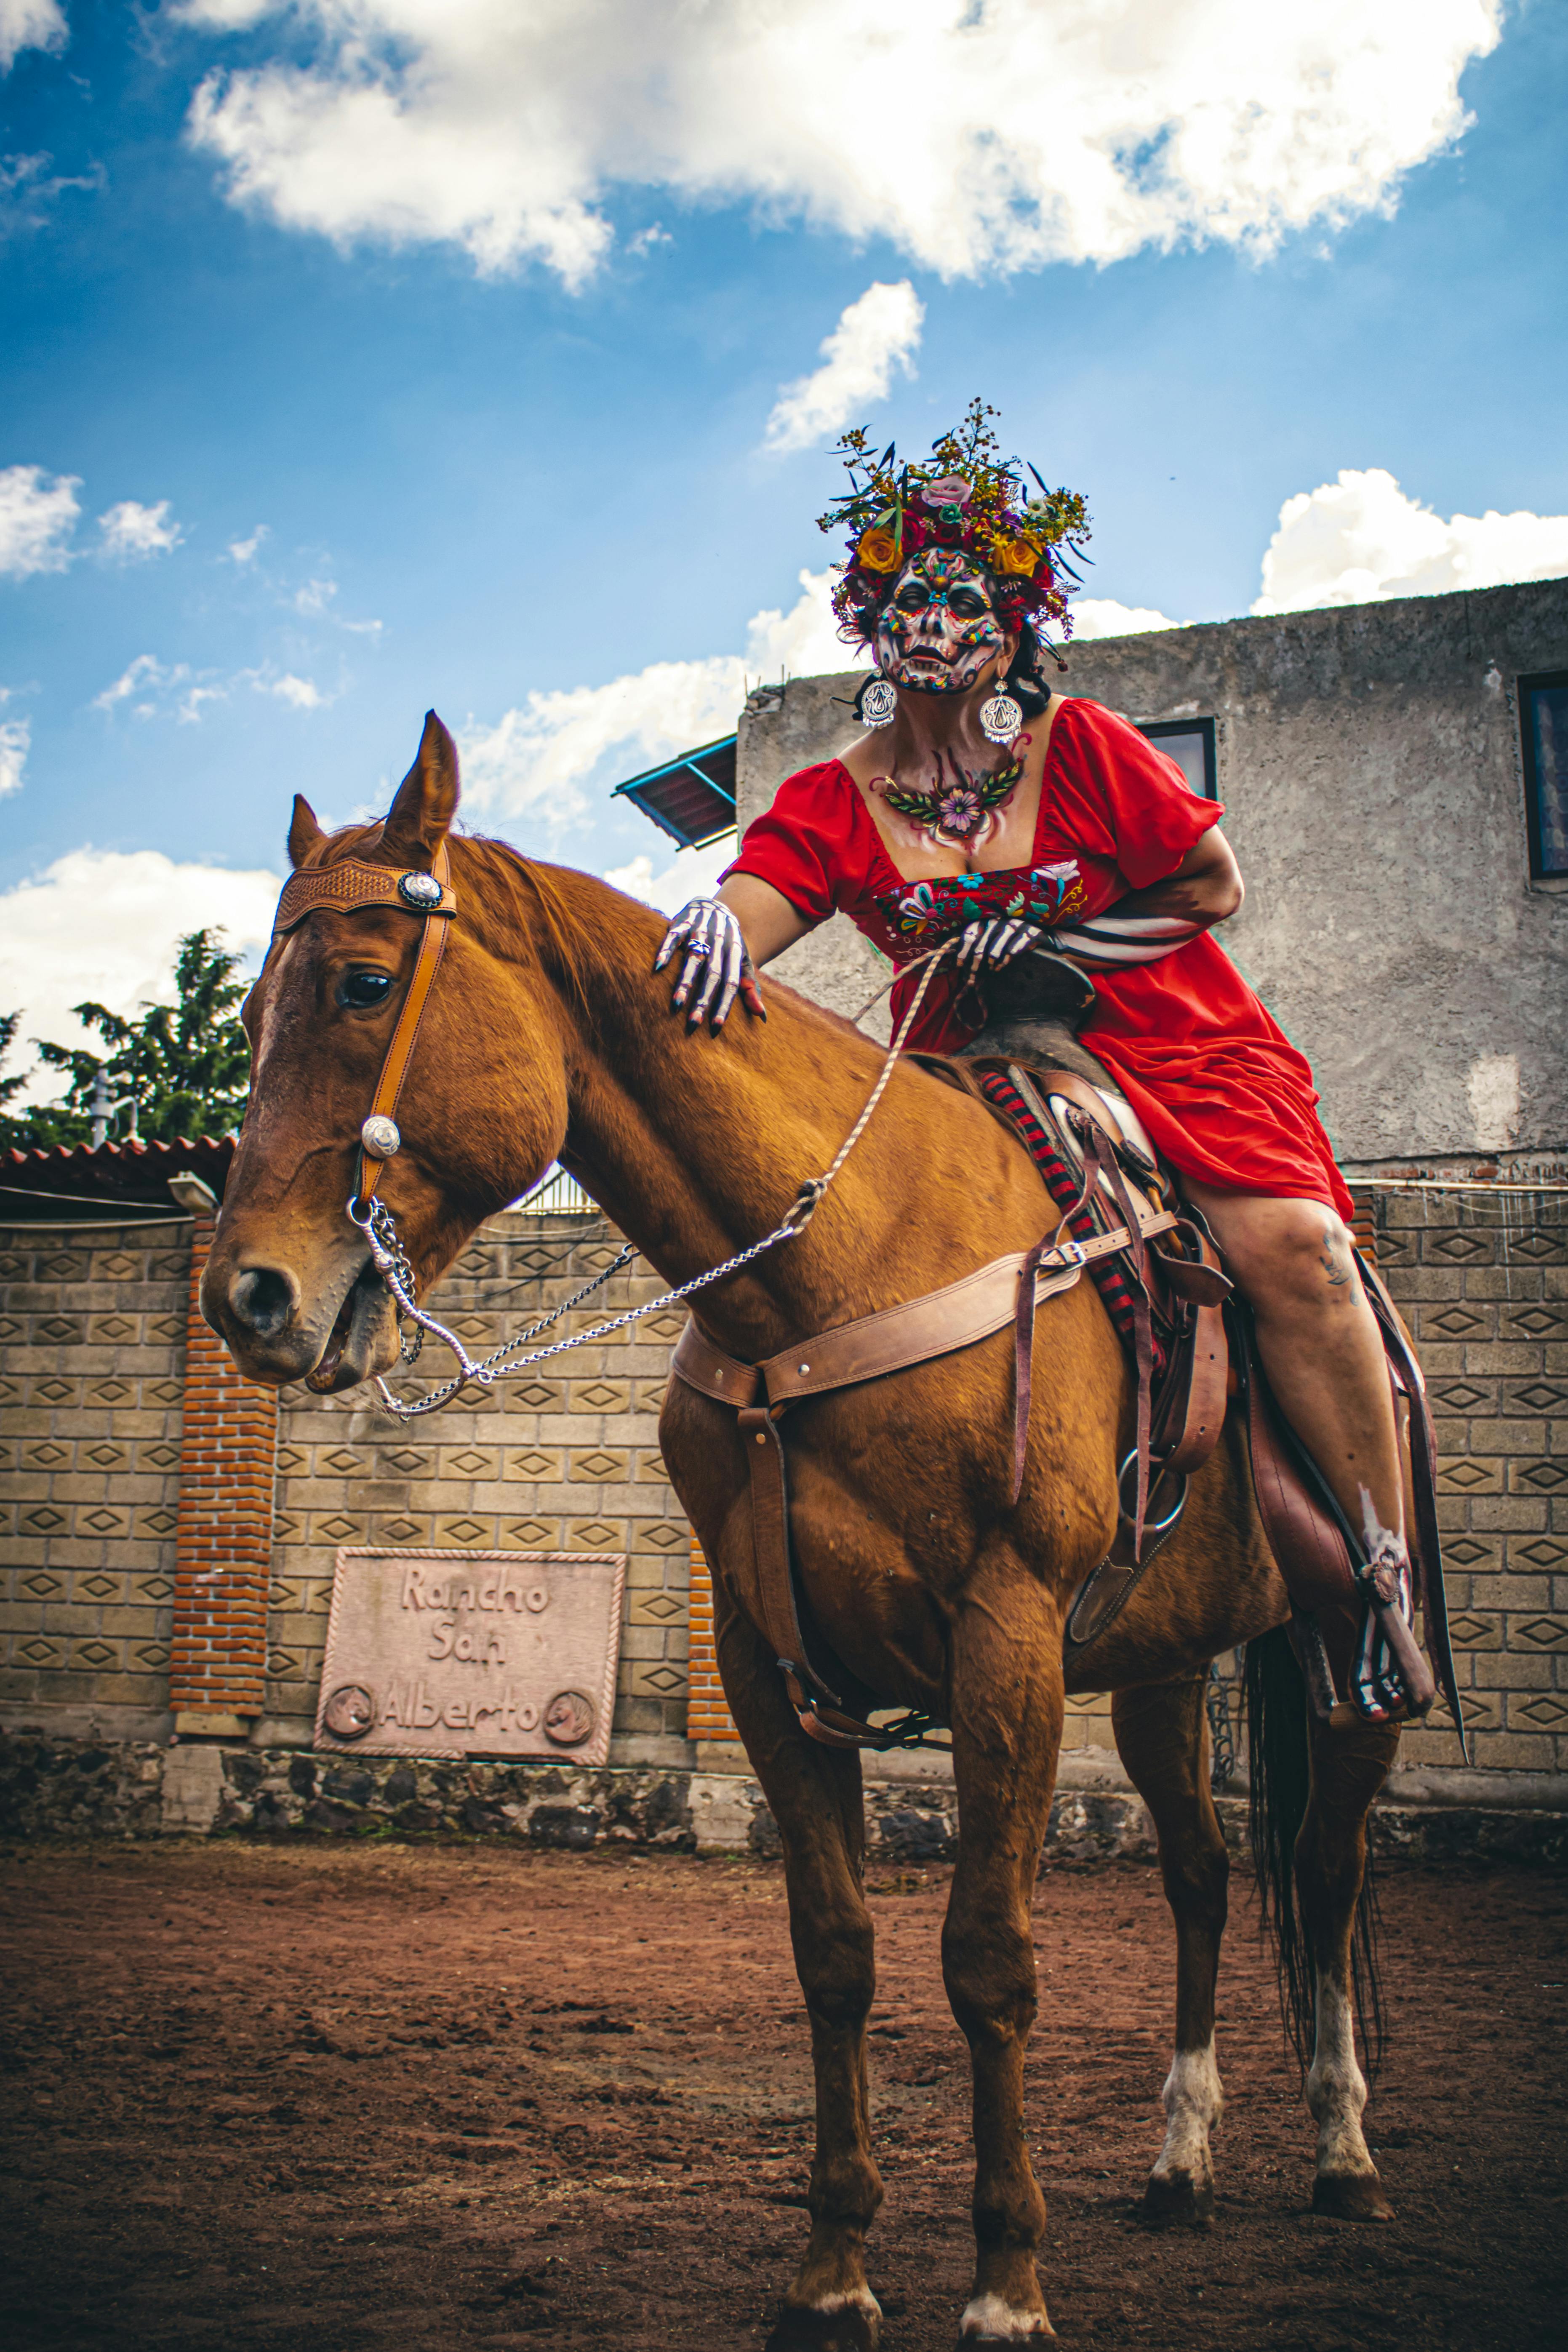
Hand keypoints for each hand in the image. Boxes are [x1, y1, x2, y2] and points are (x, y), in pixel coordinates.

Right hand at [653, 897, 764, 1028]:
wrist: (716, 906)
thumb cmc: (729, 942)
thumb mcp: (743, 960)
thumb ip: (749, 987)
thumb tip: (762, 1017)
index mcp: (735, 953)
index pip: (731, 983)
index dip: (724, 1004)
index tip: (716, 1026)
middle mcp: (719, 942)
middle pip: (712, 975)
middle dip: (703, 1000)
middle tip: (694, 1024)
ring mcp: (701, 930)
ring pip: (693, 958)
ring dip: (684, 982)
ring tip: (677, 1004)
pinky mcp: (683, 921)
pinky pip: (674, 936)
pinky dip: (666, 950)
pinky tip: (658, 968)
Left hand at [952, 916, 1048, 979]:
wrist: (1044, 936)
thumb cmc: (1013, 940)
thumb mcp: (994, 939)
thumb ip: (976, 946)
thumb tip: (954, 958)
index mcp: (990, 920)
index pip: (971, 932)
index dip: (963, 949)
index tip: (959, 965)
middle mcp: (1001, 920)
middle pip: (982, 942)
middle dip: (975, 962)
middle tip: (973, 977)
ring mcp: (1017, 925)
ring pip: (997, 945)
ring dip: (991, 960)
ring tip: (990, 970)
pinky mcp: (1031, 933)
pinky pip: (1014, 948)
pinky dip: (1006, 959)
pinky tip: (1002, 966)